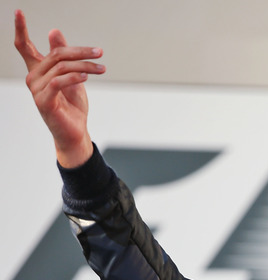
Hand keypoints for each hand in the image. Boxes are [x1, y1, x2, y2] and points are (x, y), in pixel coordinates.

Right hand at [14, 10, 104, 166]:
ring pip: (61, 67)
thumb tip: (54, 31)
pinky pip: (59, 82)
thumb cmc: (72, 106)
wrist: (75, 133)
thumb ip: (64, 56)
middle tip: (99, 52)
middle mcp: (33, 78)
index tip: (18, 11)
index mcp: (38, 70)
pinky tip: (87, 76)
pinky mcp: (44, 101)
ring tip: (102, 68)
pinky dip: (74, 77)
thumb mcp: (72, 76)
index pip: (24, 46)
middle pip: (56, 54)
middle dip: (80, 52)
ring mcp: (37, 90)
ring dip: (85, 65)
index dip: (20, 28)